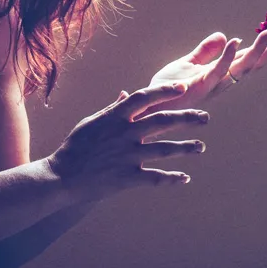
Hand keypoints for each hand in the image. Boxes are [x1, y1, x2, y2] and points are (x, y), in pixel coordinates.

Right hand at [46, 84, 208, 201]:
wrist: (61, 177)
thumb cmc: (75, 147)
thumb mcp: (91, 123)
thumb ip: (112, 109)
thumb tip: (125, 93)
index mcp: (115, 117)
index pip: (145, 97)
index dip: (165, 91)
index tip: (182, 88)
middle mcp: (125, 134)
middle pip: (163, 121)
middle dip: (188, 118)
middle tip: (205, 118)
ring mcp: (128, 156)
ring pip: (166, 149)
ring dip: (187, 148)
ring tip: (200, 146)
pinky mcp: (128, 178)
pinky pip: (156, 178)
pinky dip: (172, 178)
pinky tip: (184, 178)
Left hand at [148, 28, 266, 110]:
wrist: (147, 104)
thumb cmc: (168, 86)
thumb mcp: (189, 63)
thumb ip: (206, 51)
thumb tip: (223, 35)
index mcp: (221, 74)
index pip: (248, 58)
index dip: (266, 48)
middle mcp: (221, 81)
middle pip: (251, 64)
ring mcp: (211, 85)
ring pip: (240, 68)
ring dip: (256, 51)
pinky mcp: (198, 87)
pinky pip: (216, 71)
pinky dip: (226, 57)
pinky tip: (234, 41)